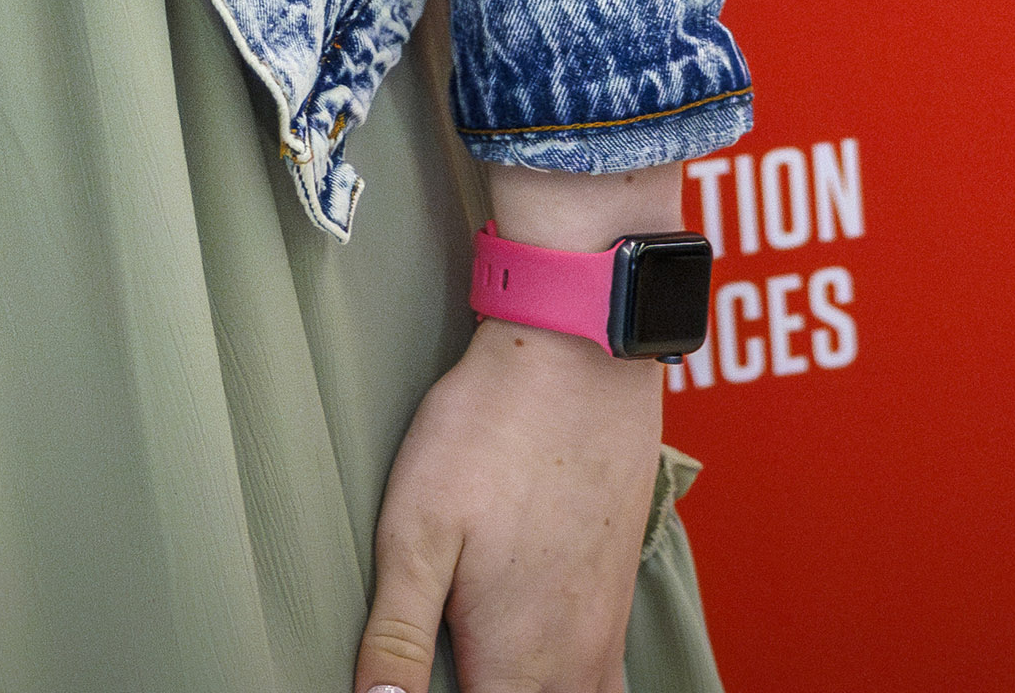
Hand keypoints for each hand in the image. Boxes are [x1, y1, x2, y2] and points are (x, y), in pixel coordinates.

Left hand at [361, 168, 679, 692]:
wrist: (580, 355)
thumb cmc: (490, 432)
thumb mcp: (416, 529)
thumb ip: (395, 636)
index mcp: (516, 660)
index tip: (406, 686)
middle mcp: (573, 660)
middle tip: (448, 663)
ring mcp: (606, 631)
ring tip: (489, 667)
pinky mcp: (619, 595)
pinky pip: (607, 678)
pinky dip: (574, 685)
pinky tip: (542, 663)